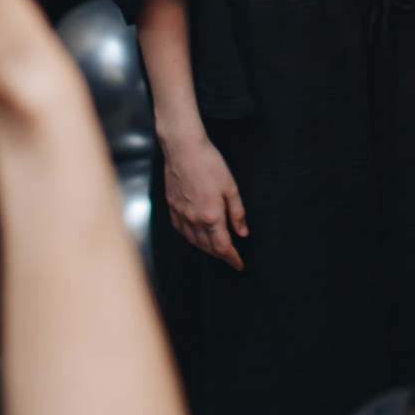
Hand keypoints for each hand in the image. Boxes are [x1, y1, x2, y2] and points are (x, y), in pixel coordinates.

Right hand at [161, 130, 246, 269]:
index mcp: (211, 216)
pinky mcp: (172, 207)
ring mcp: (180, 214)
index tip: (239, 265)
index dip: (232, 258)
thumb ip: (237, 213)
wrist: (184, 149)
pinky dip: (191, 238)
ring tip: (217, 249)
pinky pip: (182, 231)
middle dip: (221, 255)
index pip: (223, 247)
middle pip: (207, 248)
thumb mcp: (231, 188)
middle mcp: (193, 220)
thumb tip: (243, 233)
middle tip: (231, 258)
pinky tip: (197, 235)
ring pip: (193, 241)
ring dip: (206, 248)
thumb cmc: (210, 164)